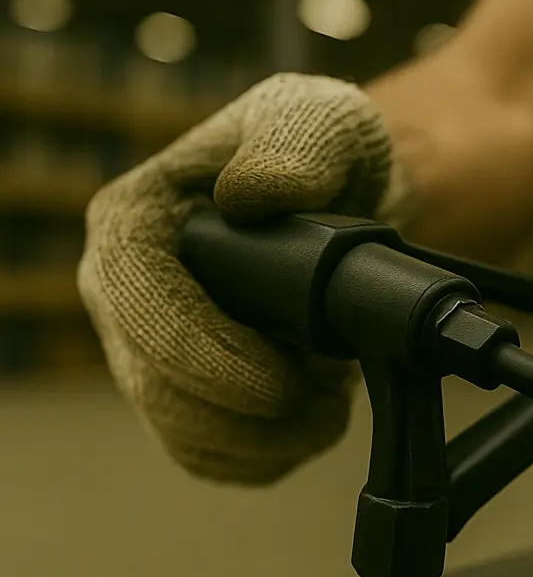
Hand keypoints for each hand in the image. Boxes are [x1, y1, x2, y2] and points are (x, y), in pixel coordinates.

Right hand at [79, 72, 393, 483]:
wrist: (359, 205)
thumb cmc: (328, 153)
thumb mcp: (327, 118)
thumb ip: (297, 141)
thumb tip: (249, 196)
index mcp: (137, 221)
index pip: (132, 298)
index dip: (199, 352)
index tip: (277, 382)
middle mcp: (129, 295)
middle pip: (153, 385)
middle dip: (244, 412)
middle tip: (324, 397)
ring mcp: (156, 352)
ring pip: (184, 435)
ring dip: (267, 439)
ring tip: (331, 400)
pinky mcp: (194, 398)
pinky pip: (213, 458)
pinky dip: (270, 456)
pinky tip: (314, 418)